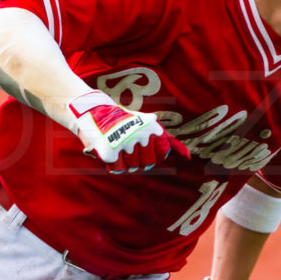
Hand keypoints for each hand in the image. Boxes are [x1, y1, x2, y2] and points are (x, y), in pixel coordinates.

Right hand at [67, 90, 189, 173]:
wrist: (92, 110)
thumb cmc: (122, 120)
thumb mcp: (146, 124)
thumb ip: (167, 140)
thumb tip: (189, 156)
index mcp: (151, 126)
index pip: (162, 153)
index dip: (154, 154)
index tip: (144, 147)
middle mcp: (140, 134)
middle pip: (148, 164)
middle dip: (139, 159)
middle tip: (129, 146)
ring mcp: (125, 144)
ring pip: (132, 167)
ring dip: (126, 161)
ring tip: (119, 146)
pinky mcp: (110, 152)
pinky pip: (118, 169)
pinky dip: (114, 164)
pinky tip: (110, 151)